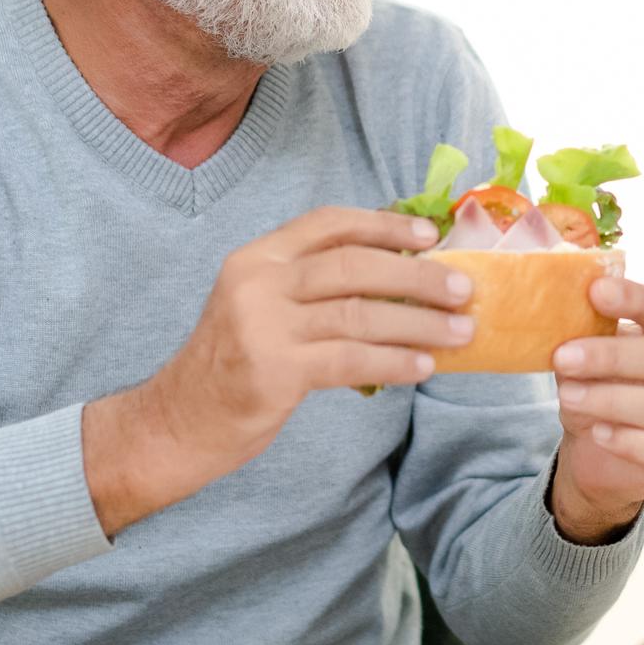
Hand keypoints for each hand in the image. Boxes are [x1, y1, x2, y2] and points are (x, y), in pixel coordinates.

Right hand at [83, 207, 474, 534]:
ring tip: (461, 331)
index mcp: (258, 257)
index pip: (328, 223)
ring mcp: (262, 325)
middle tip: (464, 288)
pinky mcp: (273, 371)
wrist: (179, 421)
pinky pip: (350, 360)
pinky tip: (424, 367)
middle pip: (353, 265)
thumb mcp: (262, 306)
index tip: (430, 233)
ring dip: (419, 323)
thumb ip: (314, 285)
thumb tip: (403, 273)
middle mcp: (257, 282)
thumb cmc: (235, 364)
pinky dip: (394, 361)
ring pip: (359, 313)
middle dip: (417, 275)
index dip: (384, 224)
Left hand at [547, 277, 643, 542]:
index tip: (595, 291)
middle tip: (564, 357)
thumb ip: (584, 334)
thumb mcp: (589, 358)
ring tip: (568, 396)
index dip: (636, 299)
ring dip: (613, 400)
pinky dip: (630, 442)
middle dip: (615, 357)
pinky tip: (598, 432)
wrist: (601, 454)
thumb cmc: (601, 390)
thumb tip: (558, 310)